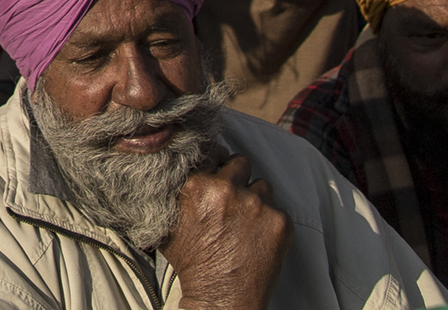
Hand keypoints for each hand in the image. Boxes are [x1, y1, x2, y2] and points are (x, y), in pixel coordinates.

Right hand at [162, 151, 292, 309]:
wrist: (220, 298)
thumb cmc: (192, 264)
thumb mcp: (168, 224)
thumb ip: (171, 194)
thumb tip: (167, 172)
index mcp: (197, 185)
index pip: (211, 153)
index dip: (215, 163)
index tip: (217, 171)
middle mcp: (227, 189)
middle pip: (240, 162)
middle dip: (237, 176)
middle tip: (234, 197)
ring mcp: (256, 204)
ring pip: (263, 185)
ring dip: (256, 198)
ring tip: (247, 220)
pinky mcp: (279, 221)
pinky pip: (279, 209)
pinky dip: (271, 221)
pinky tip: (259, 237)